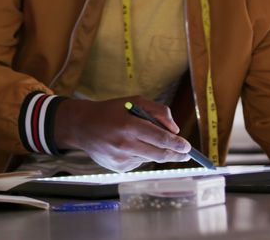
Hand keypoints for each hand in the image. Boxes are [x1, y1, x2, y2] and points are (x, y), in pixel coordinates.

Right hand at [54, 95, 191, 172]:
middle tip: (185, 154)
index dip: (177, 144)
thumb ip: (158, 111)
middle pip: (159, 154)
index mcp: (129, 125)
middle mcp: (124, 144)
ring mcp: (120, 158)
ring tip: (140, 138)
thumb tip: (175, 130)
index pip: (160, 138)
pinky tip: (129, 146)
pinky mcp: (117, 168)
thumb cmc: (112, 111)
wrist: (82, 126)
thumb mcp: (135, 101)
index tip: (188, 147)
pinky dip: (141, 154)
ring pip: (150, 158)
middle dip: (176, 154)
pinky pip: (139, 162)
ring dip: (155, 151)